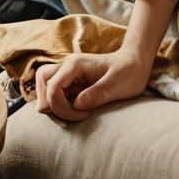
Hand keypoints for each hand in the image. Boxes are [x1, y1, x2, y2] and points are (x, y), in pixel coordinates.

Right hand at [34, 49, 150, 121]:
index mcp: (75, 64)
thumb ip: (97, 93)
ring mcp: (67, 72)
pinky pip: (54, 93)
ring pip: (45, 88)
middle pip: (43, 84)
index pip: (52, 88)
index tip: (83, 115)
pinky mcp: (70, 81)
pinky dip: (60, 104)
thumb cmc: (128, 72)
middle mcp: (67, 66)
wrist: (135, 63)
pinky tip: (78, 109)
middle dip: (52, 105)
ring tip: (77, 112)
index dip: (61, 107)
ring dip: (55, 105)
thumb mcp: (117, 84)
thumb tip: (77, 104)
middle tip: (75, 114)